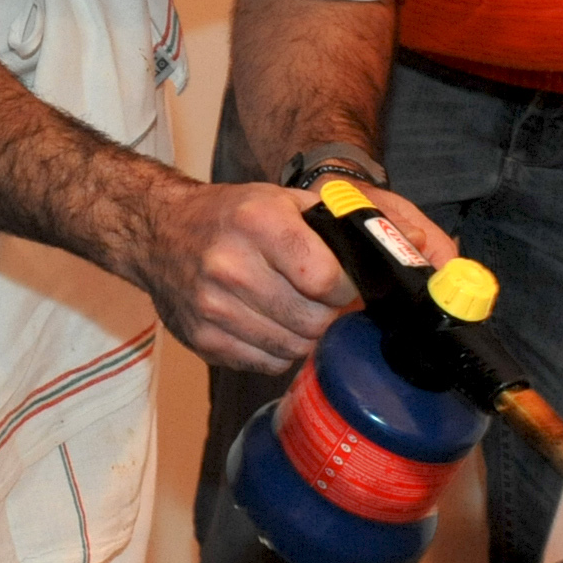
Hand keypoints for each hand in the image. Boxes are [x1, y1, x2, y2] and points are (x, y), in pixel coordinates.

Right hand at [115, 177, 456, 373]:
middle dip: (332, 318)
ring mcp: (212, 308)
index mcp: (256, 223)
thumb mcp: (282, 199)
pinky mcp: (203, 340)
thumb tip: (405, 253)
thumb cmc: (230, 215)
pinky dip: (277, 350)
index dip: (348, 290)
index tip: (350, 288)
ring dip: (307, 337)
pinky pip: (264, 362)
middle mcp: (230, 266)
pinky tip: (271, 324)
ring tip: (301, 312)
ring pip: (291, 348)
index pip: (327, 279)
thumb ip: (336, 226)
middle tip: (332, 306)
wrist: (157, 232)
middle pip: (313, 321)